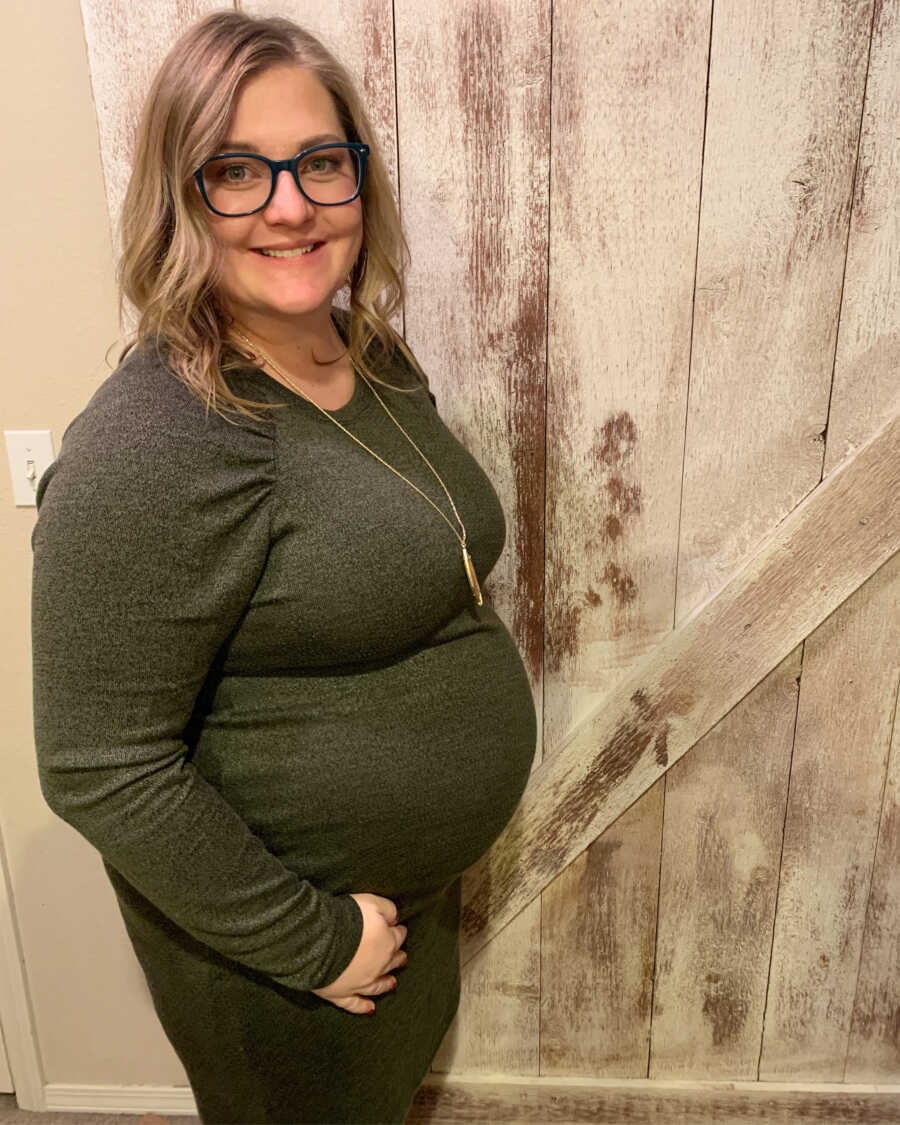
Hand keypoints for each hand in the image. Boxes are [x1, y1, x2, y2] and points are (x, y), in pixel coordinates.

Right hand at [311, 892, 407, 1014]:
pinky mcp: (341, 994)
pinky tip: (371, 1009)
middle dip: (397, 957)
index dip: (398, 931)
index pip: (398, 936)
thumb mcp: (372, 903)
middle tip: (401, 957)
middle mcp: (378, 966)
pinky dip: (363, 1007)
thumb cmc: (346, 919)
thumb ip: (388, 909)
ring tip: (393, 983)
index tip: (398, 929)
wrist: (319, 939)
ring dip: (386, 983)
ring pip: (378, 985)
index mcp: (386, 942)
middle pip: (392, 961)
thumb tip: (395, 918)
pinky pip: (355, 1004)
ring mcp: (360, 983)